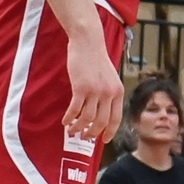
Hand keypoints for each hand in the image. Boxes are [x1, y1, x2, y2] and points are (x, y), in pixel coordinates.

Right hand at [62, 25, 124, 146]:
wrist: (89, 43)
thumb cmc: (97, 60)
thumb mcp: (110, 78)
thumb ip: (109, 93)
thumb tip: (103, 111)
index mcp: (118, 92)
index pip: (116, 119)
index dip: (109, 132)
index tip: (103, 141)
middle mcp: (109, 94)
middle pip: (101, 122)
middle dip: (92, 133)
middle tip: (84, 137)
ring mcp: (95, 91)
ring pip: (87, 118)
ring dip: (79, 127)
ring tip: (72, 131)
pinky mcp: (81, 87)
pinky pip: (75, 109)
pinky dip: (69, 118)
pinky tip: (65, 121)